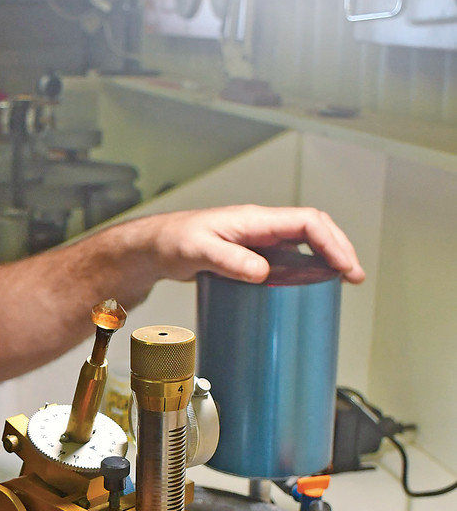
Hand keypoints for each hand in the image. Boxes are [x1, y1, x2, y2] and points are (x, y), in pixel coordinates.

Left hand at [140, 205, 364, 283]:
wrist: (156, 248)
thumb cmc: (173, 242)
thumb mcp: (199, 251)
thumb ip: (229, 259)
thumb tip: (262, 272)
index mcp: (254, 220)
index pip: (307, 221)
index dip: (332, 241)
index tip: (346, 266)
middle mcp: (261, 228)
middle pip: (314, 230)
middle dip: (339, 250)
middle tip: (354, 277)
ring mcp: (258, 242)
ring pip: (304, 244)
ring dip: (326, 259)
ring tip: (342, 283)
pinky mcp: (252, 256)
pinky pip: (288, 259)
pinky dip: (306, 271)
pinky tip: (310, 289)